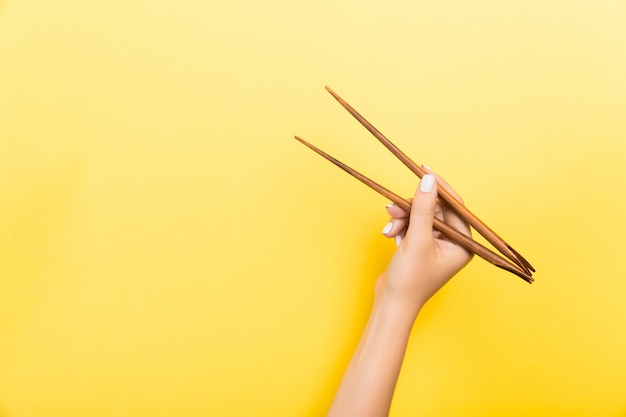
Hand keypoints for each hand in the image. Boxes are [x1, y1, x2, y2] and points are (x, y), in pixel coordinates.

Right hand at [377, 167, 472, 315]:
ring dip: (402, 218)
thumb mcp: (417, 239)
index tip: (423, 170)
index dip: (439, 187)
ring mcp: (436, 246)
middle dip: (412, 208)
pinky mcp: (420, 247)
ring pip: (420, 216)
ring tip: (389, 227)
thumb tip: (428, 180)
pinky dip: (400, 226)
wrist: (391, 305)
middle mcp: (453, 244)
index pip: (455, 206)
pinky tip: (389, 233)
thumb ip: (423, 207)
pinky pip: (412, 226)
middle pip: (434, 210)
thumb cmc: (410, 280)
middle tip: (393, 208)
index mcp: (463, 244)